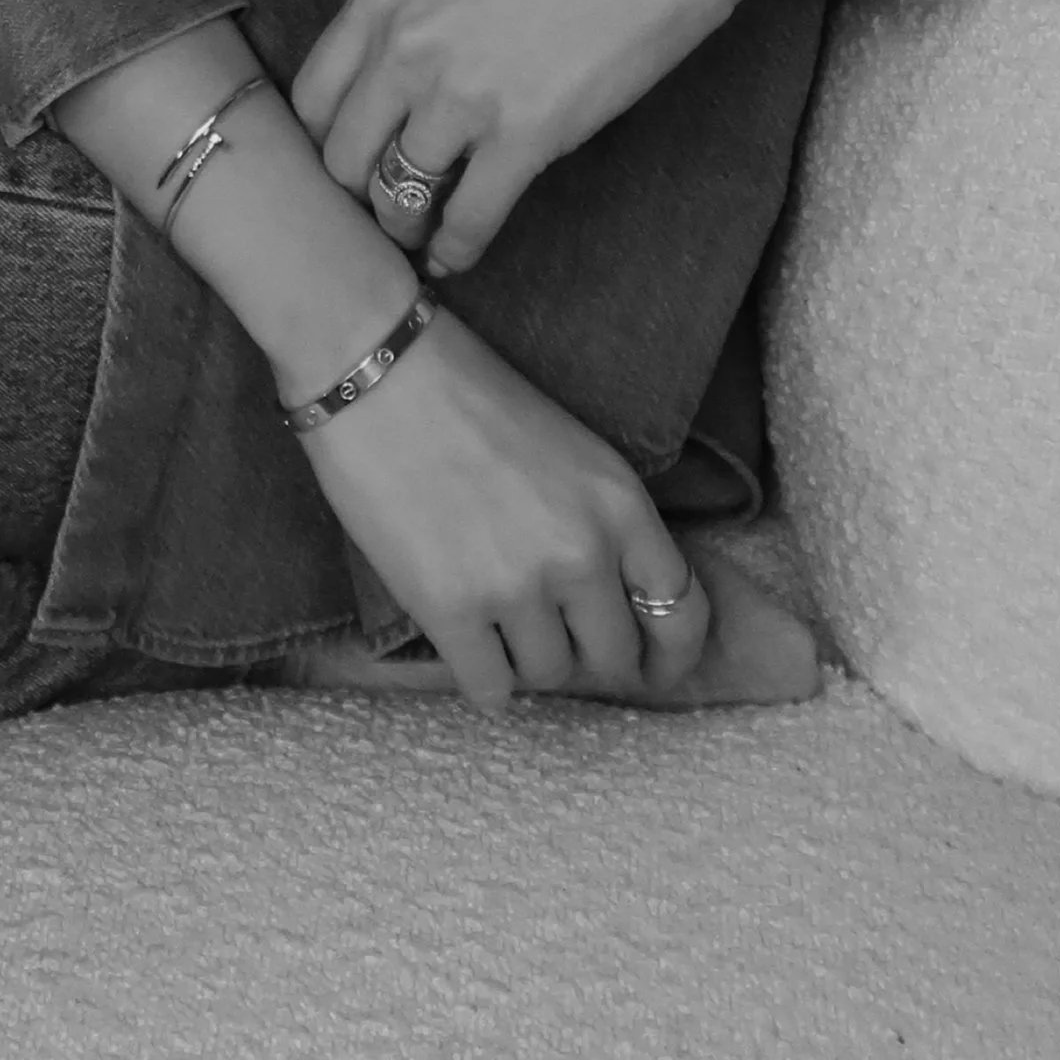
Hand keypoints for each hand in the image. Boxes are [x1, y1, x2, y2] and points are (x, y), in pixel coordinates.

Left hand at [293, 0, 801, 275]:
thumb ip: (411, 21)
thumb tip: (389, 98)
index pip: (311, 98)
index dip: (323, 145)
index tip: (345, 165)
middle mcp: (407, 43)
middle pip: (342, 158)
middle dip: (357, 194)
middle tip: (380, 209)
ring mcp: (462, 92)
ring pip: (397, 197)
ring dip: (405, 227)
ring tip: (419, 237)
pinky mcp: (525, 135)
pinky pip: (467, 219)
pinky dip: (457, 248)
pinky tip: (458, 256)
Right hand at [296, 301, 720, 708]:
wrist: (377, 368)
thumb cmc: (469, 394)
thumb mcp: (572, 451)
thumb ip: (603, 525)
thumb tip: (610, 607)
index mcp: (620, 503)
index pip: (683, 613)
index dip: (671, 656)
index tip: (653, 668)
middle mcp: (582, 551)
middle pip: (614, 658)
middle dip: (586, 653)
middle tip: (551, 634)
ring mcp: (517, 585)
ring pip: (548, 676)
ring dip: (526, 659)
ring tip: (494, 617)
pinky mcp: (451, 609)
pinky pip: (490, 691)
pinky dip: (481, 678)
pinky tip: (465, 642)